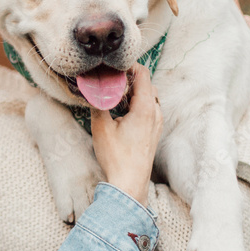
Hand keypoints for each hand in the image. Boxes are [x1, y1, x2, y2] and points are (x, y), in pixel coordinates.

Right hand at [91, 63, 162, 204]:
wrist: (129, 184)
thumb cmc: (116, 157)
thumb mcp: (101, 127)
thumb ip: (98, 103)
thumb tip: (92, 88)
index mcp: (145, 108)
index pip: (143, 74)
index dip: (128, 67)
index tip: (113, 69)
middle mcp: (156, 113)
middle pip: (147, 84)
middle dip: (130, 79)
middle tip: (111, 82)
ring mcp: (157, 124)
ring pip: (149, 98)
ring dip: (135, 93)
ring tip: (116, 97)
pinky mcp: (154, 133)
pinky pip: (150, 110)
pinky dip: (138, 105)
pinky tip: (123, 113)